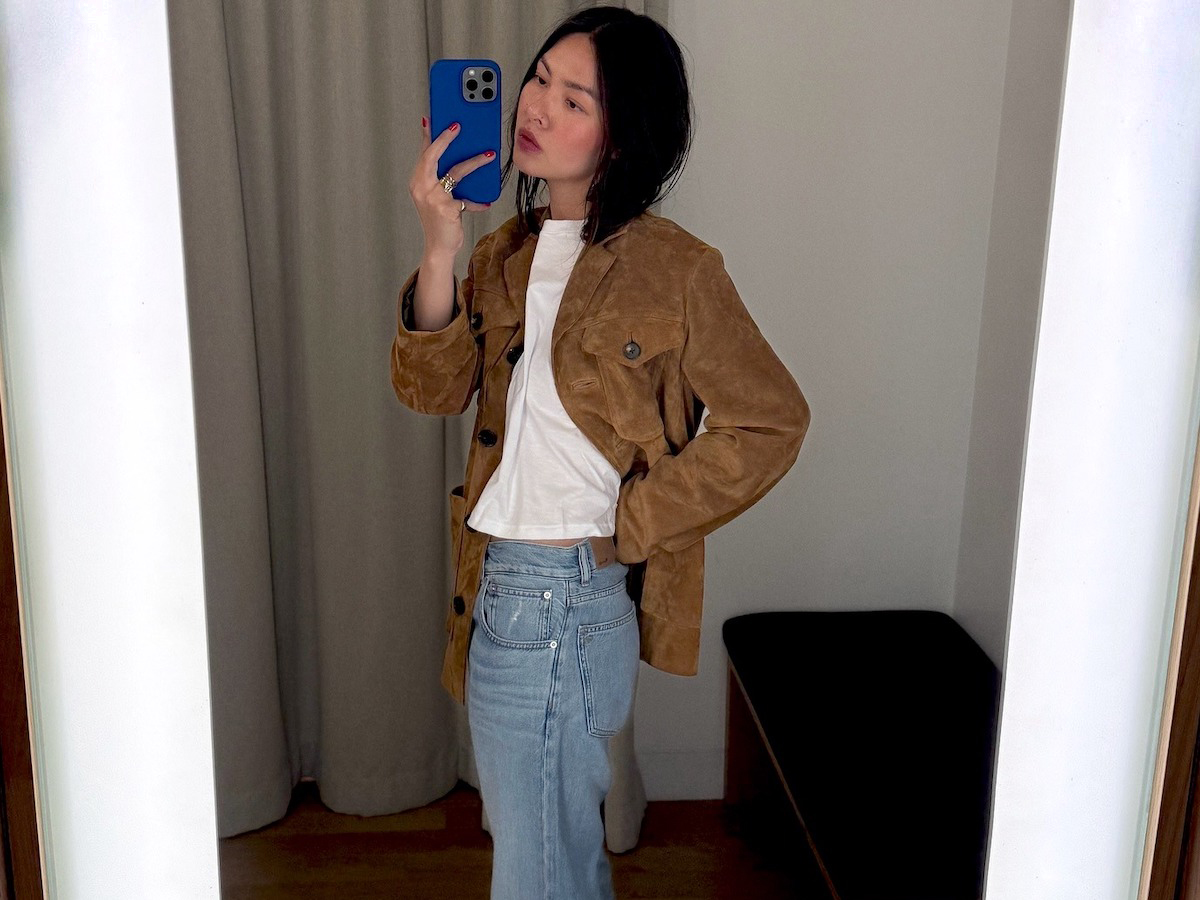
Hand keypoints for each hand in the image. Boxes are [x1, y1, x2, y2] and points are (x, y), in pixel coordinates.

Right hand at [409, 117, 494, 257]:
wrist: (439, 247)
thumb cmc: (439, 220)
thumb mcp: (436, 196)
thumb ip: (442, 178)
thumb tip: (458, 157)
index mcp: (417, 182)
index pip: (423, 154)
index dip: (428, 136)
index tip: (432, 118)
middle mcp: (421, 188)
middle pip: (432, 157)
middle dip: (444, 139)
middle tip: (457, 127)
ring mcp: (433, 198)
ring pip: (456, 173)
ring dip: (475, 162)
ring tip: (489, 155)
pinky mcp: (447, 209)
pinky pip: (467, 200)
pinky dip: (478, 202)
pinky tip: (486, 202)